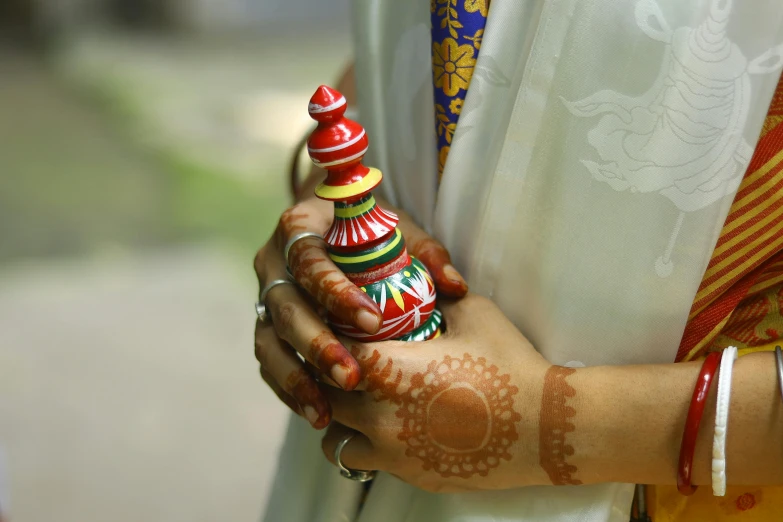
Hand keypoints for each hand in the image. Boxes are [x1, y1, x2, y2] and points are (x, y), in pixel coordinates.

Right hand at [254, 195, 468, 428]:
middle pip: (285, 306)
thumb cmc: (372, 232)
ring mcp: (265, 298)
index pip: (309, 260)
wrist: (335, 234)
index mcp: (300, 227)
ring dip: (297, 378)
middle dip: (317, 345)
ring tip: (325, 412)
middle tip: (352, 378)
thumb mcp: (398, 230)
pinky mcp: (266, 328)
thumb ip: (426, 253)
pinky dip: (290, 390)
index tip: (372, 322)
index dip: (335, 292)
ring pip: (270, 341)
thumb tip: (456, 287)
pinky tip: (317, 414)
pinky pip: (269, 363)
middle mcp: (273, 262)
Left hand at [321, 294, 550, 492]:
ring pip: (334, 439)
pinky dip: (368, 445)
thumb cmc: (510, 364)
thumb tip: (421, 280)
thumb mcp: (473, 313)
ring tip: (360, 404)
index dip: (329, 337)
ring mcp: (392, 450)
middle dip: (328, 379)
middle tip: (344, 366)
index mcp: (388, 367)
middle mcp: (378, 412)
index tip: (338, 329)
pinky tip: (392, 429)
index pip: (329, 349)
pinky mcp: (410, 474)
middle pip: (322, 395)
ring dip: (340, 421)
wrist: (546, 427)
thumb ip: (436, 296)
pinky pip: (367, 462)